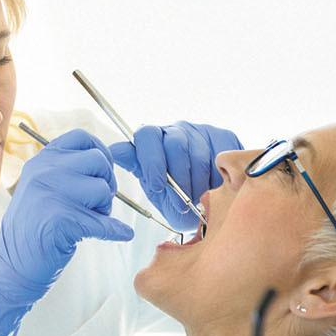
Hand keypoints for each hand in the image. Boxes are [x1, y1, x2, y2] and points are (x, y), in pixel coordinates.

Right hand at [0, 129, 133, 335]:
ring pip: (102, 189)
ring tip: (90, 221)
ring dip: (105, 208)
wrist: (10, 266)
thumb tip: (106, 158)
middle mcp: (43, 172)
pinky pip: (102, 221)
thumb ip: (66, 170)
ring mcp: (49, 194)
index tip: (102, 173)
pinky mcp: (60, 220)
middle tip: (98, 204)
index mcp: (41, 161)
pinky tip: (119, 234)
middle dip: (107, 183)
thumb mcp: (41, 188)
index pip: (82, 137)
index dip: (101, 152)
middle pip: (98, 161)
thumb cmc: (32, 229)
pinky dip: (115, 231)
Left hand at [108, 121, 242, 230]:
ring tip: (198, 200)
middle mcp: (173, 131)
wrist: (207, 204)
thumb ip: (138, 169)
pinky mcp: (222, 136)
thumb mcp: (153, 189)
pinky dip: (217, 176)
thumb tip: (113, 151)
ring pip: (198, 153)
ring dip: (198, 182)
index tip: (156, 186)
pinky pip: (221, 154)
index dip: (152, 161)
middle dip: (178, 178)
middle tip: (182, 202)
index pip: (146, 136)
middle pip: (175, 144)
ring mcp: (199, 131)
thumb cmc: (174, 197)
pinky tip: (214, 188)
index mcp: (151, 141)